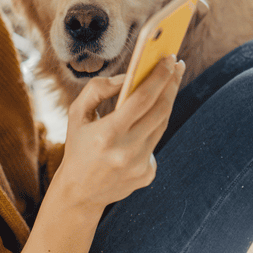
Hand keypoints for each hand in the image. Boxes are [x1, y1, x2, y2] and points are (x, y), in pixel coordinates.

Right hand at [52, 55, 184, 211]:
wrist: (78, 193)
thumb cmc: (78, 146)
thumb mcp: (76, 114)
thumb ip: (98, 90)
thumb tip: (128, 77)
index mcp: (107, 134)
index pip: (142, 99)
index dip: (159, 76)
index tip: (170, 59)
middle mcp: (126, 151)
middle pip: (160, 110)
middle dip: (171, 84)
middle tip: (176, 64)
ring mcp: (139, 165)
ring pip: (162, 125)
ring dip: (168, 101)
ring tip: (170, 83)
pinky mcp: (147, 174)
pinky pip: (155, 143)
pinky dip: (152, 128)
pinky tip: (147, 120)